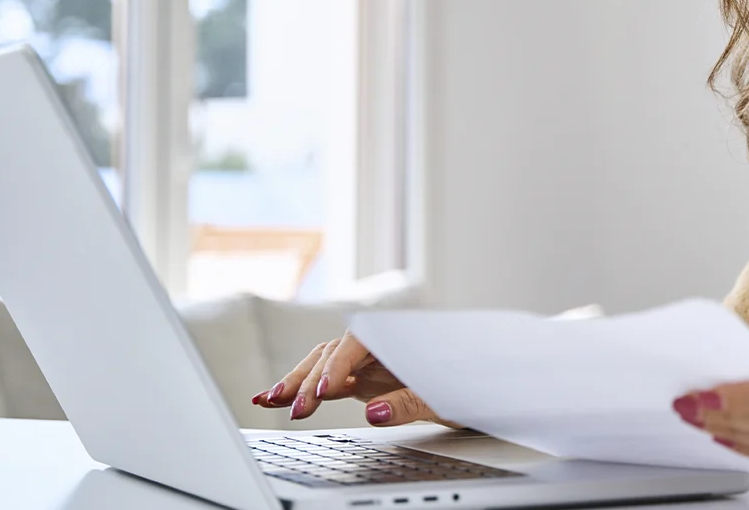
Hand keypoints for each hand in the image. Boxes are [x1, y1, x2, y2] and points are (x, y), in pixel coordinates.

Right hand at [253, 332, 455, 427]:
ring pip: (324, 365)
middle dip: (310, 379)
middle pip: (335, 353)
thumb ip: (408, 403)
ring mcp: (368, 361)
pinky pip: (329, 381)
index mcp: (397, 337)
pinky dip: (304, 390)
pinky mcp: (363, 378)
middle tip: (295, 408)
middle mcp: (377, 345)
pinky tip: (275, 399)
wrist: (481, 385)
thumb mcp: (442, 396)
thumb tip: (374, 412)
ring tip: (268, 399)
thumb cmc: (466, 384)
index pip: (356, 344)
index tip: (325, 392)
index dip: (337, 367)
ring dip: (297, 381)